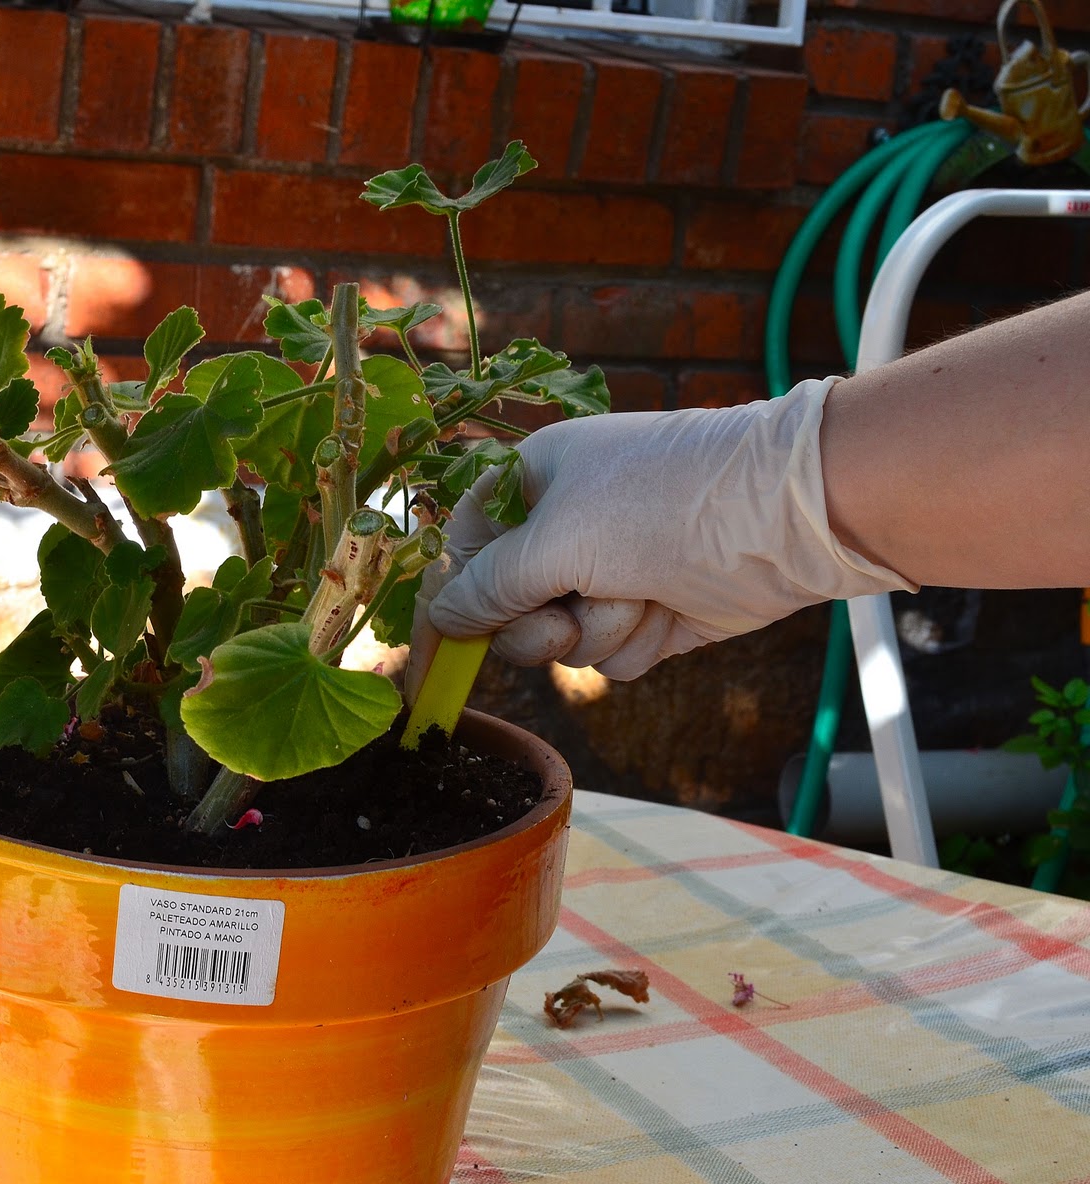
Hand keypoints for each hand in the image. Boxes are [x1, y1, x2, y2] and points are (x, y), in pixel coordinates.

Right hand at [407, 378, 915, 694]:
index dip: (453, 599)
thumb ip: (488, 586)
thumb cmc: (662, 502)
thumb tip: (439, 619)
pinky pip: (612, 658)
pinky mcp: (650, 615)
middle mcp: (565, 528)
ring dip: (598, 630)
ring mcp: (609, 574)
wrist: (787, 518)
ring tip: (642, 592)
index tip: (440, 650)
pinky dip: (637, 644)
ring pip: (561, 642)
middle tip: (567, 612)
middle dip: (538, 623)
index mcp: (530, 483)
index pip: (463, 549)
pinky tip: (670, 611)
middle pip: (506, 610)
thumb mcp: (556, 539)